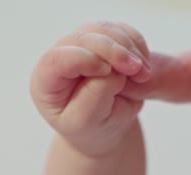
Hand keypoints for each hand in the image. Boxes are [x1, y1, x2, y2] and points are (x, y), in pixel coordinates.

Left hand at [31, 21, 152, 156]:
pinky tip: (143, 67)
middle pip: (83, 38)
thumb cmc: (90, 129)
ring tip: (143, 74)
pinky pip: (122, 30)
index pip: (56, 59)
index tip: (107, 71)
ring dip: (128, 48)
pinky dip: (136, 45)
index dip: (83, 58)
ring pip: (104, 30)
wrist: (105, 128)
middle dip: (113, 51)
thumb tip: (113, 69)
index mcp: (46, 80)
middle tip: (137, 70)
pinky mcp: (103, 39)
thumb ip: (95, 94)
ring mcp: (82, 45)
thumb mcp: (86, 122)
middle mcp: (60, 57)